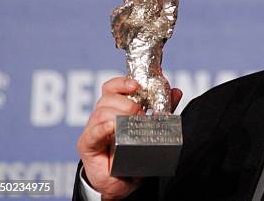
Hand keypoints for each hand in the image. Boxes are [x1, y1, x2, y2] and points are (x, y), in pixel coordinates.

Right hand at [76, 77, 182, 198]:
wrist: (122, 181)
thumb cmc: (133, 151)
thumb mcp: (151, 127)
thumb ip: (163, 109)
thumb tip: (176, 92)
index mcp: (115, 108)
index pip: (113, 87)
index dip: (123, 82)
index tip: (137, 86)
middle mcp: (101, 115)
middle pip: (108, 98)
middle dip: (127, 103)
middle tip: (140, 113)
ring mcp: (93, 130)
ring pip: (101, 112)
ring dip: (119, 115)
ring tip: (131, 123)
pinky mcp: (87, 145)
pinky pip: (92, 133)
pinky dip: (102, 128)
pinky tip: (112, 127)